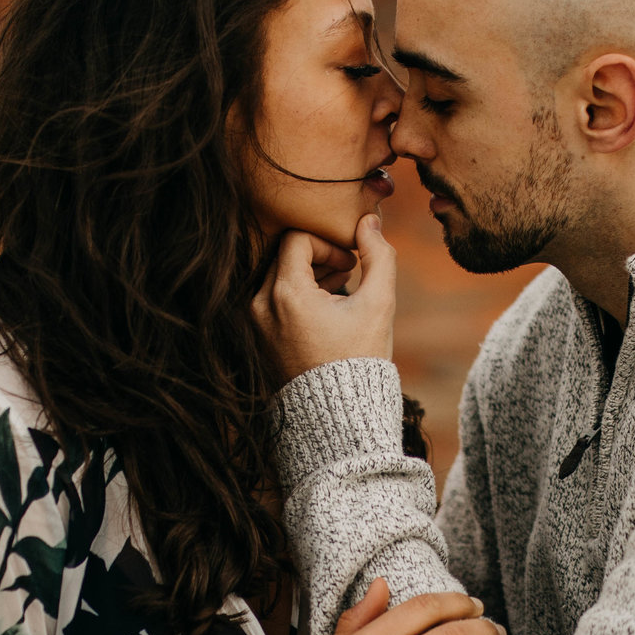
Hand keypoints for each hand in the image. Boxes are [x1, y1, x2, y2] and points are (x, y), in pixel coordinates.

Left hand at [255, 214, 395, 380]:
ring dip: (309, 273)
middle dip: (319, 257)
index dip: (328, 243)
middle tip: (349, 271)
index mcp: (285, 294)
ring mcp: (256, 322)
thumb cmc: (360, 358)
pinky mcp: (258, 335)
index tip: (351, 263)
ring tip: (341, 287)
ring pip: (278, 275)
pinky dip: (298, 293)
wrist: (338, 414)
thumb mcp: (379, 303)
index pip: (297, 238)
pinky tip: (326, 307)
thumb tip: (370, 220)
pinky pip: (273, 297)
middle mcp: (261, 305)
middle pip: (286, 255)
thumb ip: (379, 255)